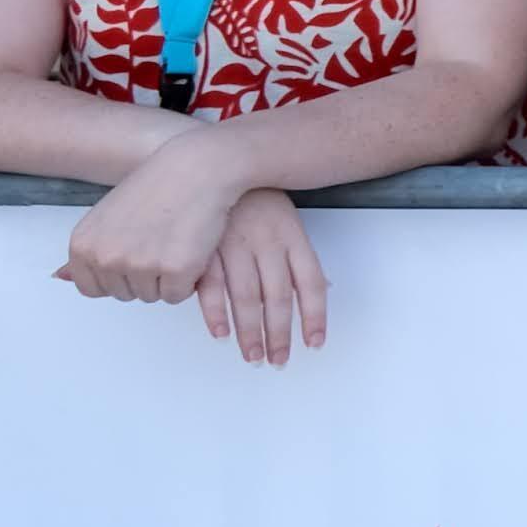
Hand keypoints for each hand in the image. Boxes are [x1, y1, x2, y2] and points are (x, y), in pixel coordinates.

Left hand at [57, 127, 241, 305]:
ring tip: (174, 242)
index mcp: (82, 246)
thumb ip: (87, 250)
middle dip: (143, 277)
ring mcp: (139, 265)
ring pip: (152, 296)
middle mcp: (105, 258)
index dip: (116, 276)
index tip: (132, 254)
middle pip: (123, 294)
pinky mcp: (174, 270)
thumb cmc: (154, 189)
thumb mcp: (105, 218)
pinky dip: (188, 280)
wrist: (195, 171)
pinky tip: (190, 249)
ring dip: (166, 279)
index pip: (91, 289)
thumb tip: (58, 277)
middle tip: (157, 242)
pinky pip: (178, 295)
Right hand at [196, 187, 329, 365]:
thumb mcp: (286, 221)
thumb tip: (324, 288)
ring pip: (246, 298)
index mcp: (291, 237)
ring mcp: (233, 246)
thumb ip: (300, 258)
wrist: (208, 164)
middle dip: (279, 335)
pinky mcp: (202, 248)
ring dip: (250, 332)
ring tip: (253, 356)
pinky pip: (211, 286)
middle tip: (278, 361)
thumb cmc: (251, 198)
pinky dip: (215, 313)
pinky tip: (221, 333)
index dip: (314, 316)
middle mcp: (265, 244)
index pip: (310, 283)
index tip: (315, 343)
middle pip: (277, 298)